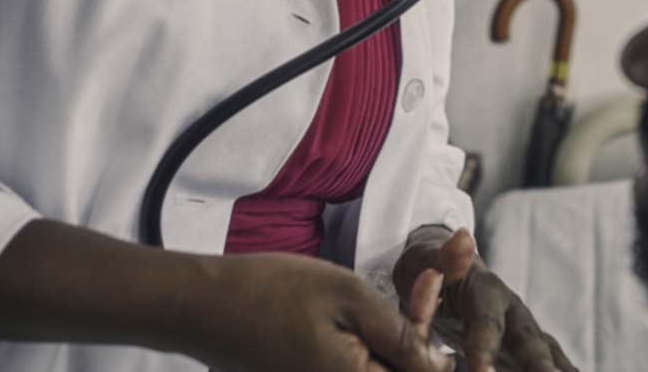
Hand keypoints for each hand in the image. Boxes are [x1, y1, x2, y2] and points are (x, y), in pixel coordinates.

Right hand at [199, 251, 453, 371]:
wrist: (205, 307)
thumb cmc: (274, 293)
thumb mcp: (351, 299)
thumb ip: (403, 335)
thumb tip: (442, 364)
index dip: (436, 346)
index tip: (435, 291)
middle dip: (416, 338)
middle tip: (423, 284)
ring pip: (376, 368)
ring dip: (393, 342)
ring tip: (393, 295)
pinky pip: (351, 370)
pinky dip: (367, 348)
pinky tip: (364, 315)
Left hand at [395, 228, 577, 371]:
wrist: (444, 269)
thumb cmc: (427, 267)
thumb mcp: (425, 258)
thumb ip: (445, 258)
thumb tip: (463, 237)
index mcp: (486, 292)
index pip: (486, 324)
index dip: (485, 349)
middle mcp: (513, 311)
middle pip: (530, 342)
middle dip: (540, 366)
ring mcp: (524, 329)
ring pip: (546, 354)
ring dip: (558, 369)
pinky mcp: (526, 347)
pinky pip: (548, 362)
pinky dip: (563, 369)